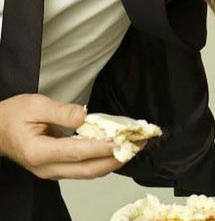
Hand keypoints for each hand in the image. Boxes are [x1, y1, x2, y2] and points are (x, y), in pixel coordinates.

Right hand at [0, 94, 125, 179]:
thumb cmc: (13, 116)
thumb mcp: (35, 105)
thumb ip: (61, 110)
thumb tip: (84, 115)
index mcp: (39, 152)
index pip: (78, 152)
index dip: (104, 146)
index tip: (124, 138)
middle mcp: (47, 168)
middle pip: (88, 169)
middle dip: (117, 158)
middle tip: (139, 143)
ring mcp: (52, 171)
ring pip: (88, 172)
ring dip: (113, 161)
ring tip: (134, 146)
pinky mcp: (56, 169)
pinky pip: (83, 168)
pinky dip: (102, 160)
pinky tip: (115, 149)